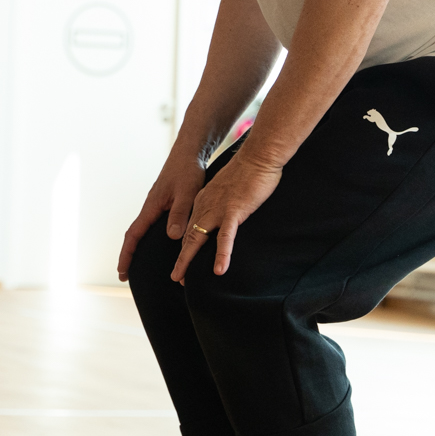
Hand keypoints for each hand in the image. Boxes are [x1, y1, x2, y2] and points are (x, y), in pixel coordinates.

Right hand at [117, 145, 205, 281]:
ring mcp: (156, 205)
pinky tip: (157, 243)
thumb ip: (180, 214)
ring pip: (142, 229)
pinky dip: (148, 237)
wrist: (188, 153)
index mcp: (152, 207)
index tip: (122, 272)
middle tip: (125, 274)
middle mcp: (150, 207)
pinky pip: (151, 224)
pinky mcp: (163, 202)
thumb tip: (171, 236)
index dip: (127, 254)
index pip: (134, 235)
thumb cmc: (187, 171)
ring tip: (138, 263)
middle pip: (134, 235)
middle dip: (128, 255)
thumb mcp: (187, 194)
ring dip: (137, 246)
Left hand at [172, 149, 282, 282]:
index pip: (190, 228)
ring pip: (198, 239)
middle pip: (189, 237)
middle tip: (177, 278)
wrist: (258, 155)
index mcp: (203, 201)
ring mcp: (218, 209)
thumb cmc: (249, 172)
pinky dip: (222, 254)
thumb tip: (224, 216)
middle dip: (181, 259)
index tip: (183, 263)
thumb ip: (223, 204)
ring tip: (183, 280)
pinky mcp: (234, 210)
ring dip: (189, 261)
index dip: (185, 247)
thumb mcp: (229, 190)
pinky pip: (225, 237)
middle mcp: (205, 206)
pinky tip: (219, 270)